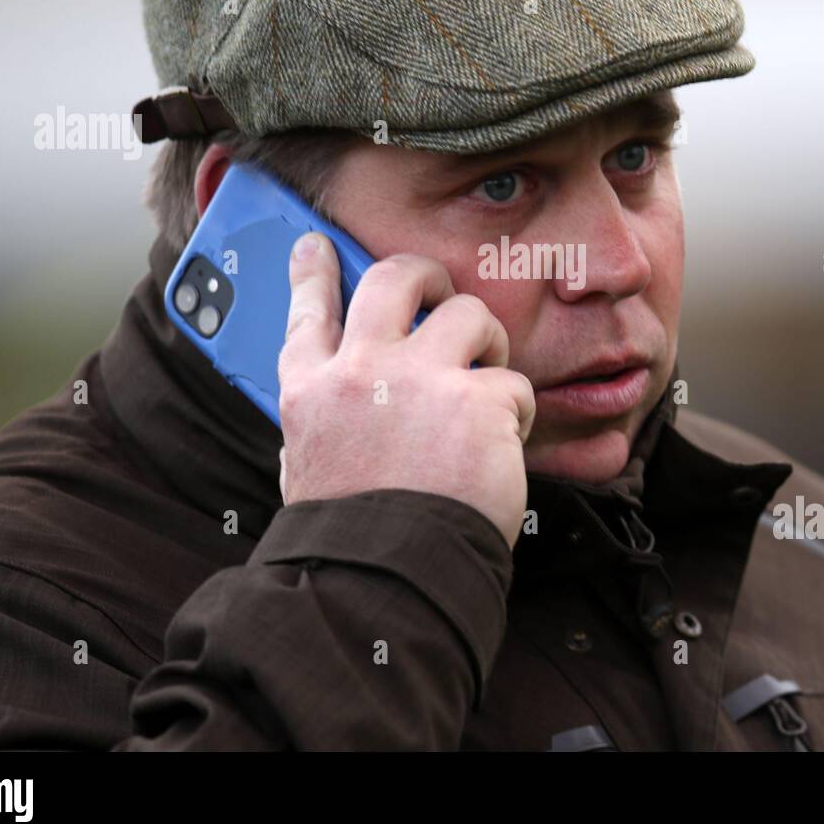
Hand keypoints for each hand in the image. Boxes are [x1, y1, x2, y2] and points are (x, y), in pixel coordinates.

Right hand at [276, 232, 533, 550]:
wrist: (388, 579)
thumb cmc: (354, 535)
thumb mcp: (310, 469)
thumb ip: (324, 423)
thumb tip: (332, 405)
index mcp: (311, 392)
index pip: (307, 312)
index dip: (313, 272)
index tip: (316, 245)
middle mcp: (360, 372)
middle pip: (393, 278)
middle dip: (425, 273)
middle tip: (442, 290)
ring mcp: (419, 380)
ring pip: (468, 313)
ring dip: (487, 341)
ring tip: (488, 383)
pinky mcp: (477, 400)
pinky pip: (512, 380)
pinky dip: (516, 411)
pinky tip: (505, 444)